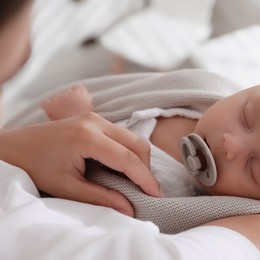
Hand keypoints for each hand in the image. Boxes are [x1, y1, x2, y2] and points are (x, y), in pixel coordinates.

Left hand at [0, 112, 161, 215]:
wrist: (17, 146)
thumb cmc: (36, 166)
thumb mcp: (66, 187)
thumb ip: (99, 197)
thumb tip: (128, 208)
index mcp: (86, 136)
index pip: (127, 158)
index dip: (145, 178)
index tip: (157, 196)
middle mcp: (96, 121)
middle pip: (137, 144)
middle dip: (146, 169)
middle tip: (148, 191)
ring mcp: (96, 118)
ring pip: (133, 138)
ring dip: (140, 160)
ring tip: (138, 182)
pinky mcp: (96, 119)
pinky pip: (123, 135)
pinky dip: (130, 152)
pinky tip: (125, 168)